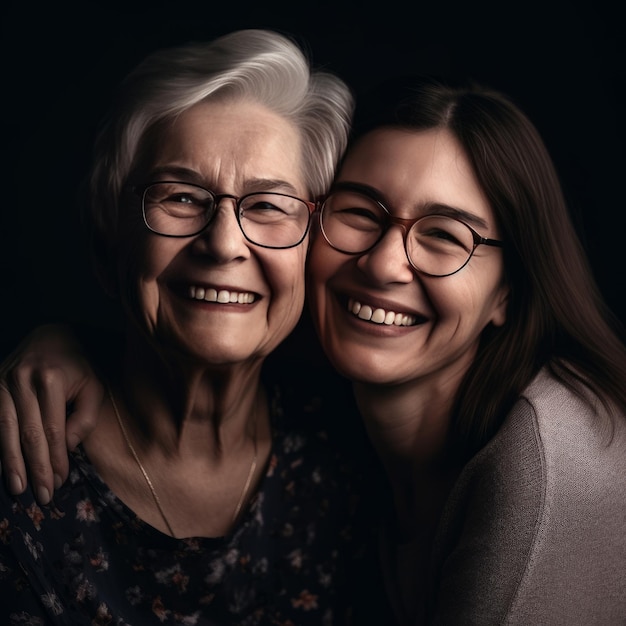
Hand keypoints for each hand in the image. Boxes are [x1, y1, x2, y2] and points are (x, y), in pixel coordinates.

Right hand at [0, 324, 102, 503]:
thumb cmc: (77, 366)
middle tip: (42, 496)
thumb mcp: (94, 386)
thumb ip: (85, 417)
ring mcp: (1, 382)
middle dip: (35, 468)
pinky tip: (1, 468)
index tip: (60, 482)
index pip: (53, 429)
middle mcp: (21, 380)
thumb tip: (67, 447)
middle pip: (27, 434)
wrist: (50, 336)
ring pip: (4, 431)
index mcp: (50, 379)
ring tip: (17, 489)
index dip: (55, 459)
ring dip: (11, 464)